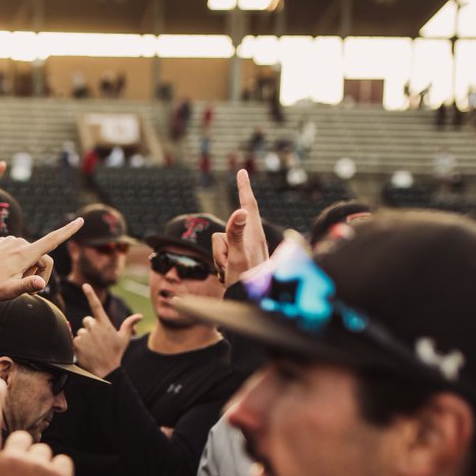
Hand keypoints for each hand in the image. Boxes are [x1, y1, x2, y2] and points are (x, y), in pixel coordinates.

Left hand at [0, 218, 82, 302]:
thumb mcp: (10, 291)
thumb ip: (27, 286)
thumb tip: (41, 284)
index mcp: (24, 254)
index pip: (52, 241)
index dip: (68, 231)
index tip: (81, 221)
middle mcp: (19, 243)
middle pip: (42, 257)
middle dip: (39, 274)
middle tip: (27, 291)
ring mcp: (10, 241)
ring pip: (31, 255)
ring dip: (29, 269)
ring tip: (13, 280)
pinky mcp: (3, 242)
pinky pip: (19, 251)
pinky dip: (19, 262)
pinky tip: (5, 271)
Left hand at [73, 284, 141, 376]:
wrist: (106, 371)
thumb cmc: (116, 354)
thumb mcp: (124, 339)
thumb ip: (129, 325)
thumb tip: (139, 316)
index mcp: (104, 324)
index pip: (96, 305)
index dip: (90, 294)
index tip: (85, 285)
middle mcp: (93, 327)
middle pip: (87, 321)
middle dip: (91, 328)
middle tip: (98, 340)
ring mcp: (84, 335)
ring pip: (81, 331)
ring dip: (85, 338)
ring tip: (93, 348)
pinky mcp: (76, 343)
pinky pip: (75, 340)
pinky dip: (79, 345)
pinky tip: (86, 352)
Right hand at [213, 169, 268, 286]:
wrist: (251, 304)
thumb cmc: (246, 282)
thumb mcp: (238, 257)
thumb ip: (237, 233)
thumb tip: (241, 211)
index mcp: (254, 235)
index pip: (248, 205)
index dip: (243, 187)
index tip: (242, 171)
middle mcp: (252, 240)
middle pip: (225, 231)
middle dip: (220, 248)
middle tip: (228, 266)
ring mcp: (245, 250)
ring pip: (220, 243)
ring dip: (220, 259)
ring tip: (230, 272)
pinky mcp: (240, 259)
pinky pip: (221, 255)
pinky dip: (221, 265)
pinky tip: (230, 275)